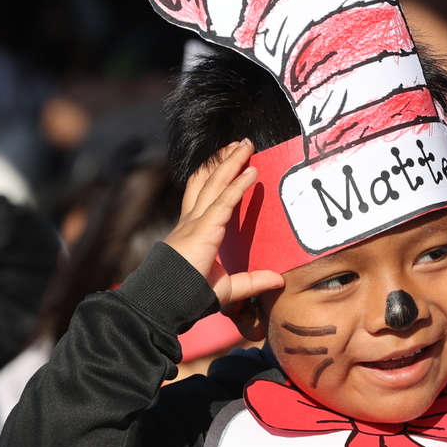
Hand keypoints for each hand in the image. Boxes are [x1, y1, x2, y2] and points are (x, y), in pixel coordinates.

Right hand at [164, 139, 283, 306]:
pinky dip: (238, 185)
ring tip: (245, 145)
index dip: (214, 176)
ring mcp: (195, 223)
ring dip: (230, 162)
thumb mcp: (228, 287)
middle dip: (223, 161)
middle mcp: (191, 222)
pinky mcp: (203, 229)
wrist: (169, 302)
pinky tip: (251, 171)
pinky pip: (224, 201)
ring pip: (214, 184)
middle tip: (239, 143)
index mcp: (192, 232)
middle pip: (207, 182)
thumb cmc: (191, 296)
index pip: (202, 195)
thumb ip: (252, 281)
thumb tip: (277, 280)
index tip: (229, 161)